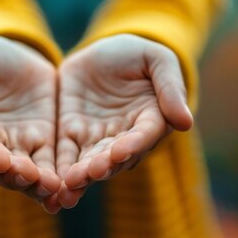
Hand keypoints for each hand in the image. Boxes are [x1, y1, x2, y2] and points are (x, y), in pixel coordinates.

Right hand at [0, 37, 61, 211]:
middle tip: (31, 176)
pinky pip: (47, 166)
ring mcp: (14, 148)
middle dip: (13, 175)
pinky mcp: (40, 145)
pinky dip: (55, 180)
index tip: (0, 161)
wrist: (20, 55)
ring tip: (52, 188)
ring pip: (22, 174)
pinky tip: (65, 190)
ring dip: (36, 185)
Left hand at [55, 34, 193, 207]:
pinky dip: (59, 169)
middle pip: (115, 156)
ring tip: (68, 186)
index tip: (121, 152)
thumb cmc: (136, 54)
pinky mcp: (72, 135)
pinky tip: (52, 183)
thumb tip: (185, 122)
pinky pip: (66, 155)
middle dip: (102, 166)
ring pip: (90, 162)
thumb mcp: (156, 59)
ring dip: (80, 176)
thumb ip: (170, 88)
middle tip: (89, 174)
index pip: (144, 136)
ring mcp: (98, 139)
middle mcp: (125, 137)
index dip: (133, 144)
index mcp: (151, 119)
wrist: (101, 51)